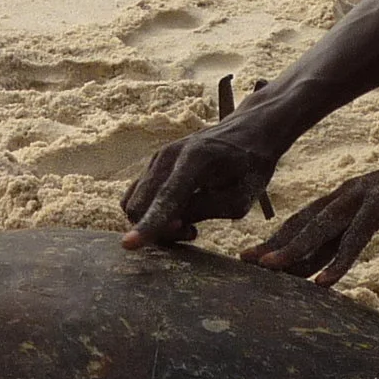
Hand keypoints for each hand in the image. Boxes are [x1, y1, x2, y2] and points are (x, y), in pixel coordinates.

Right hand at [122, 124, 281, 247]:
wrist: (246, 133)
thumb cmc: (250, 167)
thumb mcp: (241, 197)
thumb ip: (205, 210)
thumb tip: (170, 222)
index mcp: (195, 158)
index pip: (166, 198)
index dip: (148, 224)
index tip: (128, 245)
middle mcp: (168, 155)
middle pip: (140, 205)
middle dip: (158, 230)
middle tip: (192, 231)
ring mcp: (157, 158)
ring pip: (134, 203)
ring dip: (154, 223)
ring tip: (188, 224)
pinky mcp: (153, 165)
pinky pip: (137, 197)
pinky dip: (150, 213)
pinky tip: (178, 215)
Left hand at [246, 155, 378, 325]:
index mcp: (350, 208)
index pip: (311, 233)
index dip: (287, 250)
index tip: (260, 268)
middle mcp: (348, 199)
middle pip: (305, 227)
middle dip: (276, 246)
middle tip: (244, 265)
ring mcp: (362, 197)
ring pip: (321, 228)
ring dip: (294, 249)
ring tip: (269, 269)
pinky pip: (355, 237)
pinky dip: (339, 260)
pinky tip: (324, 282)